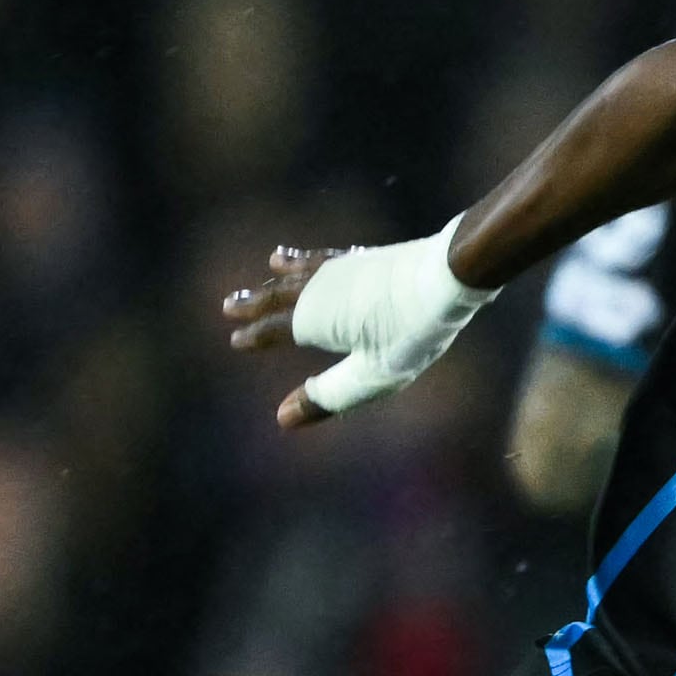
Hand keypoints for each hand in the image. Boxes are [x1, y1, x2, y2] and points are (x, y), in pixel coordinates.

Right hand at [226, 234, 489, 426]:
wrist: (446, 276)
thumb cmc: (410, 331)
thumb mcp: (371, 375)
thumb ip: (328, 396)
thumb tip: (282, 419)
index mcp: (313, 319)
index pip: (275, 329)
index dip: (255, 337)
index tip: (235, 341)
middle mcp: (318, 289)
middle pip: (279, 296)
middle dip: (254, 303)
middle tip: (228, 305)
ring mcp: (341, 269)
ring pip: (300, 272)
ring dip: (279, 276)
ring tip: (270, 266)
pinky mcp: (365, 257)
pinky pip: (327, 257)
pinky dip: (311, 258)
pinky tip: (313, 257)